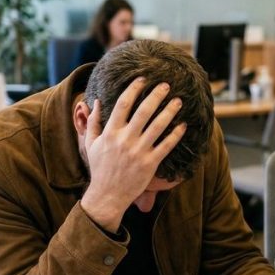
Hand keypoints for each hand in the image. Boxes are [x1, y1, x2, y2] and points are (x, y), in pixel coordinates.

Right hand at [79, 79, 185, 231]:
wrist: (107, 195)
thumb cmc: (100, 168)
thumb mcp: (91, 144)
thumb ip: (93, 122)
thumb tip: (96, 101)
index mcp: (111, 132)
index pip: (123, 104)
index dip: (134, 89)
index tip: (143, 79)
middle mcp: (125, 140)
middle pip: (144, 111)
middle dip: (156, 95)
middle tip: (166, 85)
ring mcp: (139, 152)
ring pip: (158, 126)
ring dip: (169, 111)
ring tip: (178, 100)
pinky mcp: (150, 164)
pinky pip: (166, 146)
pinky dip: (176, 135)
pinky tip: (184, 125)